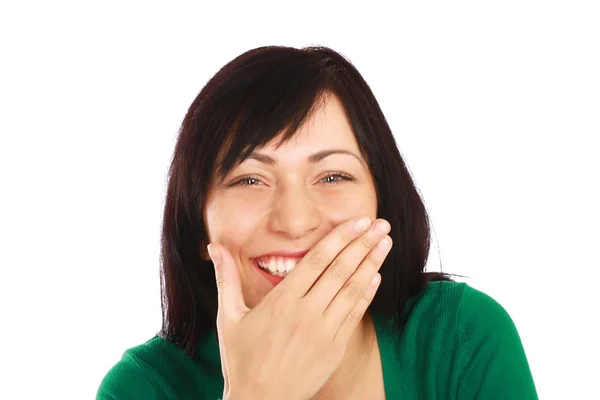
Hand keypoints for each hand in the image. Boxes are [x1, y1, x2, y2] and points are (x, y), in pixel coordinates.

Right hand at [208, 216, 391, 399]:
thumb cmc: (241, 360)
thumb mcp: (228, 317)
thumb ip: (226, 278)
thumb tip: (214, 247)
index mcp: (281, 302)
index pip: (317, 260)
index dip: (340, 237)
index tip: (357, 221)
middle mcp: (306, 313)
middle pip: (340, 270)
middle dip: (363, 244)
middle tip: (381, 224)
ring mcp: (323, 332)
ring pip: (352, 290)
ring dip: (371, 264)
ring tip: (386, 243)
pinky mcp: (334, 349)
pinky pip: (354, 315)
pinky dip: (366, 294)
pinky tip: (377, 276)